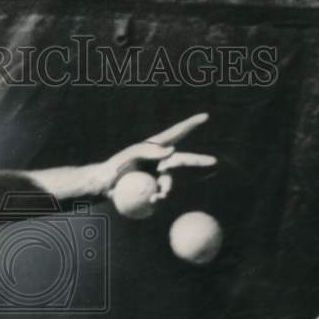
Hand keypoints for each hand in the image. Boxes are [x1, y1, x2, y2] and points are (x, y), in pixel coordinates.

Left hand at [98, 112, 215, 202]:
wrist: (104, 186)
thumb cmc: (115, 166)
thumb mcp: (130, 156)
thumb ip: (150, 151)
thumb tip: (173, 150)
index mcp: (155, 147)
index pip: (176, 133)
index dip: (191, 125)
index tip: (205, 116)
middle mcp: (160, 161)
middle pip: (183, 160)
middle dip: (199, 160)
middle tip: (214, 160)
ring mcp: (158, 175)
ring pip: (171, 183)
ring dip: (167, 190)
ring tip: (157, 197)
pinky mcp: (154, 189)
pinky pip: (162, 194)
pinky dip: (159, 198)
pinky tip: (152, 202)